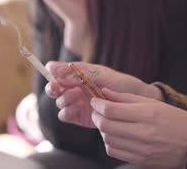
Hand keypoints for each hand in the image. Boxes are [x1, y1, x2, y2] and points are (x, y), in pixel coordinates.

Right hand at [44, 61, 161, 128]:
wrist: (135, 103)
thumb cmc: (120, 83)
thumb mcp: (101, 73)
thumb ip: (79, 72)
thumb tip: (57, 69)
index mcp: (77, 74)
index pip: (56, 70)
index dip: (51, 71)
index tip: (55, 73)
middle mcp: (73, 88)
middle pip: (53, 88)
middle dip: (52, 87)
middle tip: (58, 87)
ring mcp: (75, 103)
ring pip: (58, 102)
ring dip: (64, 98)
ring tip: (77, 94)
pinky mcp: (78, 117)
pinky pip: (64, 115)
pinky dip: (67, 111)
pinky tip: (78, 106)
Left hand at [91, 89, 186, 168]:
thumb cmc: (175, 120)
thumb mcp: (154, 104)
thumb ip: (126, 98)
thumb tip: (105, 92)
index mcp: (147, 114)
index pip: (111, 110)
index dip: (98, 104)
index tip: (95, 100)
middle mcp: (143, 133)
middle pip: (106, 125)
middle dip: (96, 116)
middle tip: (97, 111)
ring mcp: (142, 149)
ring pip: (108, 139)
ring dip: (102, 129)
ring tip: (107, 122)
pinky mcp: (141, 160)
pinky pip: (114, 152)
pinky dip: (109, 142)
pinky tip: (115, 135)